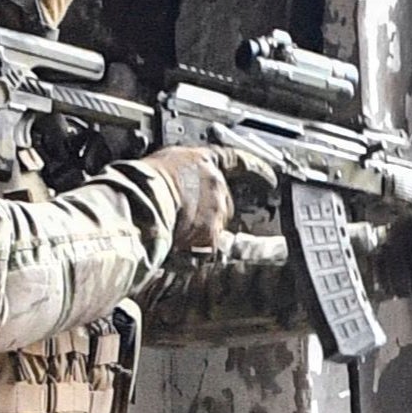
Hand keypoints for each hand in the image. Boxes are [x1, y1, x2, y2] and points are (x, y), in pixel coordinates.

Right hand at [134, 142, 280, 253]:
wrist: (140, 203)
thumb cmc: (142, 183)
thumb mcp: (164, 164)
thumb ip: (183, 172)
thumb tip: (180, 183)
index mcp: (203, 161)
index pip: (240, 162)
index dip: (258, 170)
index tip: (271, 178)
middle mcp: (215, 184)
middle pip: (226, 202)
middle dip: (211, 213)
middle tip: (186, 218)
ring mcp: (216, 210)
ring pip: (216, 227)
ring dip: (200, 232)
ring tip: (172, 231)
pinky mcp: (212, 234)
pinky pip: (207, 246)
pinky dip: (195, 250)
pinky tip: (177, 247)